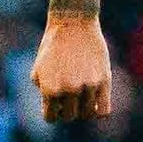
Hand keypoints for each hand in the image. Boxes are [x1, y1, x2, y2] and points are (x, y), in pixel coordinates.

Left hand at [28, 11, 115, 129]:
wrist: (73, 23)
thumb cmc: (53, 46)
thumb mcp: (38, 69)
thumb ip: (44, 91)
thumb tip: (55, 109)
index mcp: (50, 89)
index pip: (51, 118)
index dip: (52, 112)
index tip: (56, 103)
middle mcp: (69, 90)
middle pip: (69, 116)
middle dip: (67, 109)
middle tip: (69, 97)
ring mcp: (88, 86)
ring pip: (88, 114)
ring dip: (84, 109)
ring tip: (82, 96)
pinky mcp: (104, 81)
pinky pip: (104, 110)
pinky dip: (99, 110)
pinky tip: (96, 100)